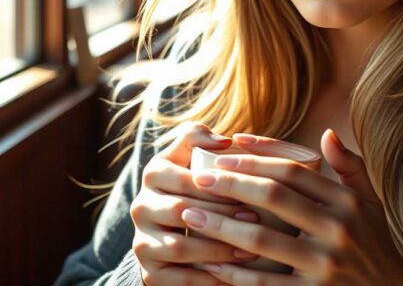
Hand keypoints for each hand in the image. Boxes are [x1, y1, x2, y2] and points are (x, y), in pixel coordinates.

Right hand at [130, 121, 261, 284]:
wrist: (173, 224)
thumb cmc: (195, 180)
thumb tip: (225, 141)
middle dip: (223, 216)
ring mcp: (141, 242)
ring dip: (218, 250)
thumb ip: (200, 136)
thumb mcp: (192, 152)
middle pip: (183, 212)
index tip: (250, 190)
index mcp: (154, 173)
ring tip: (249, 248)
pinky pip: (177, 281)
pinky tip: (233, 276)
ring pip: (180, 248)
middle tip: (256, 219)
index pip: (187, 180)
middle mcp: (141, 207)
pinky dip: (207, 280)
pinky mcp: (148, 273)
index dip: (219, 186)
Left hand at [182, 130, 402, 284]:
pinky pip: (265, 284)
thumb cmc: (376, 241)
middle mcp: (337, 229)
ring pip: (263, 239)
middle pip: (274, 197)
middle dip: (232, 183)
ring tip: (191, 215)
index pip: (294, 170)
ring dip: (222, 225)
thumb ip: (349, 167)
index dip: (258, 156)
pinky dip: (234, 274)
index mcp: (346, 200)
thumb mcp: (370, 201)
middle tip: (199, 177)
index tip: (228, 148)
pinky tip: (210, 262)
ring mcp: (325, 265)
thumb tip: (327, 133)